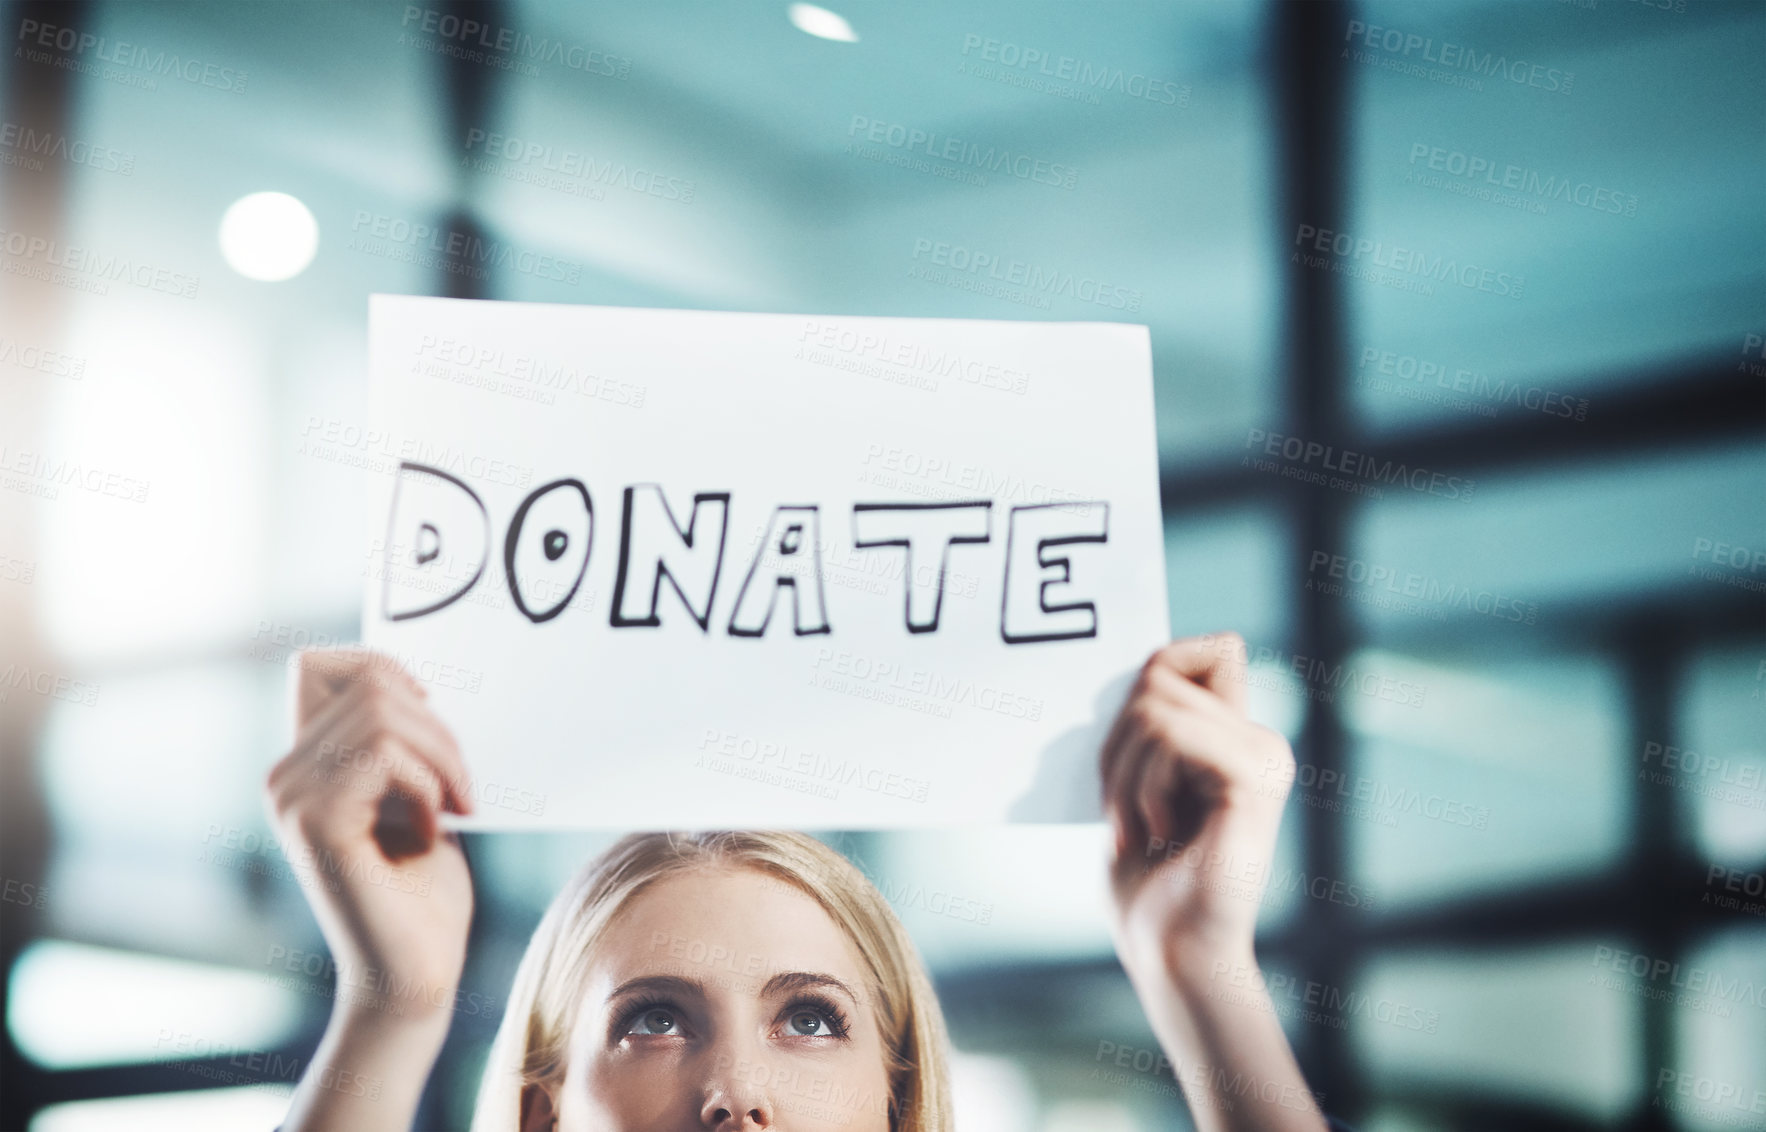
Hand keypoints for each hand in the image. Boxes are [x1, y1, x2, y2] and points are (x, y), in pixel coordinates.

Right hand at [264, 648, 475, 1029]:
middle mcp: (283, 776)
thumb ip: (398, 743)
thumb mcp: (414, 795)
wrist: (415, 971)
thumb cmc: (423, 889)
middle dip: (440, 728)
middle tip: (463, 788)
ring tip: (456, 807)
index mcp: (303, 764)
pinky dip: (429, 787)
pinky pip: (385, 757)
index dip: (383, 668)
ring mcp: (292, 799)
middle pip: (372, 683)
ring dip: (443, 758)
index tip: (430, 716)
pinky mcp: (315, 824)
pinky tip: (432, 834)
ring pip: (383, 714)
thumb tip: (419, 680)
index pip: (321, 662)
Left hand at [1100, 635, 1323, 1130]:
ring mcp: (1264, 756)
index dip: (1155, 674)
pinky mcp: (1254, 778)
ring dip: (1122, 775)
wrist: (1170, 951)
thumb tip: (1148, 669)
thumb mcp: (1136, 783)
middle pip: (1160, 674)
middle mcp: (1259, 739)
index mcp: (1235, 738)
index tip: (1128, 751)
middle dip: (1116, 743)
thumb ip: (1151, 725)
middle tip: (1124, 811)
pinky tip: (1158, 831)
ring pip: (1155, 708)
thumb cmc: (1146, 880)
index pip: (1202, 649)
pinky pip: (1174, 735)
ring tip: (1139, 828)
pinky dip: (1142, 785)